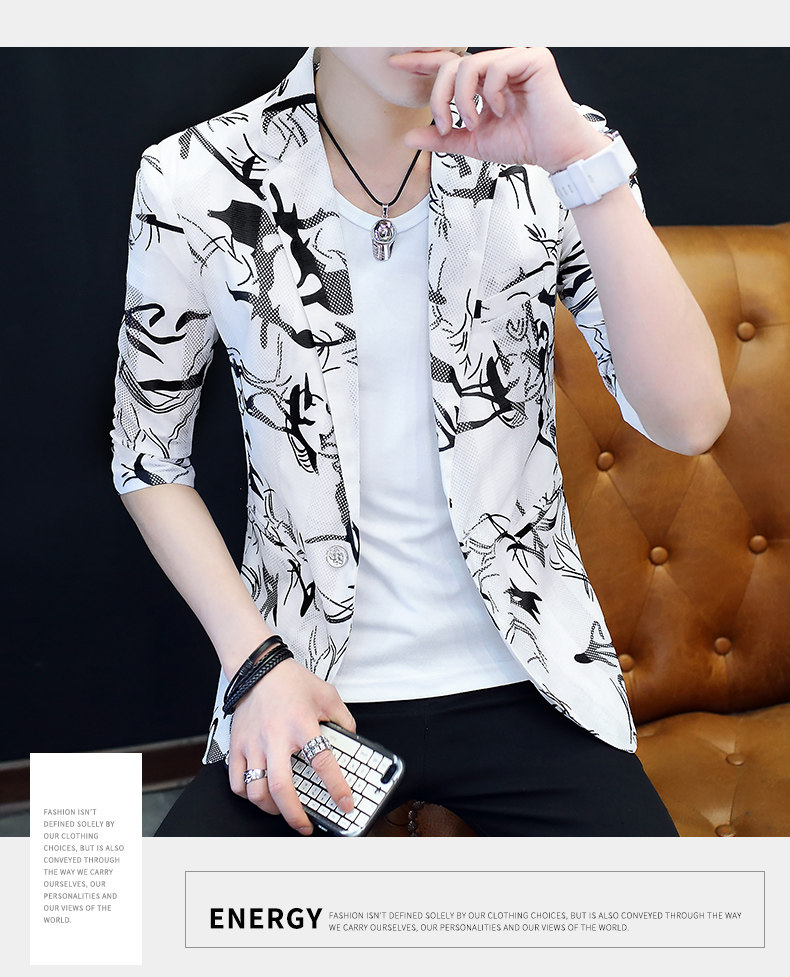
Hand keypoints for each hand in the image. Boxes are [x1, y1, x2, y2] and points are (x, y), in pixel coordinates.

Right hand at [227, 659, 356, 834]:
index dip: (336, 787)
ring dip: (271, 808)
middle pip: (281, 787)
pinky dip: (248, 795)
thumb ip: (342, 719)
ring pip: (256, 790)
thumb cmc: (291, 681)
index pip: (323, 762)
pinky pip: (237, 781)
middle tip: (305, 826)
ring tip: (283, 811)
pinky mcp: (237, 746)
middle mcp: (276, 737)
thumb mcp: (327, 695)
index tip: (345, 803)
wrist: (258, 668)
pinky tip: (260, 795)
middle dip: (294, 814)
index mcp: (302, 725)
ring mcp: (253, 743)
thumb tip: (351, 739)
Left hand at [392, 47, 609, 173]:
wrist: (554, 153)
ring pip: (471, 64)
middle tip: (446, 125)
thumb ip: (443, 138)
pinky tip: (501, 111)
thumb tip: (410, 137)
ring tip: (476, 123)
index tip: (395, 66)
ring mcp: (516, 58)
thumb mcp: (473, 143)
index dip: (422, 62)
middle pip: (454, 64)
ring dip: (464, 99)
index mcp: (484, 79)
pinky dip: (491, 94)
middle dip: (441, 97)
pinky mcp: (533, 59)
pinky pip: (496, 67)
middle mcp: (499, 64)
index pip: (449, 63)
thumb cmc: (522, 143)